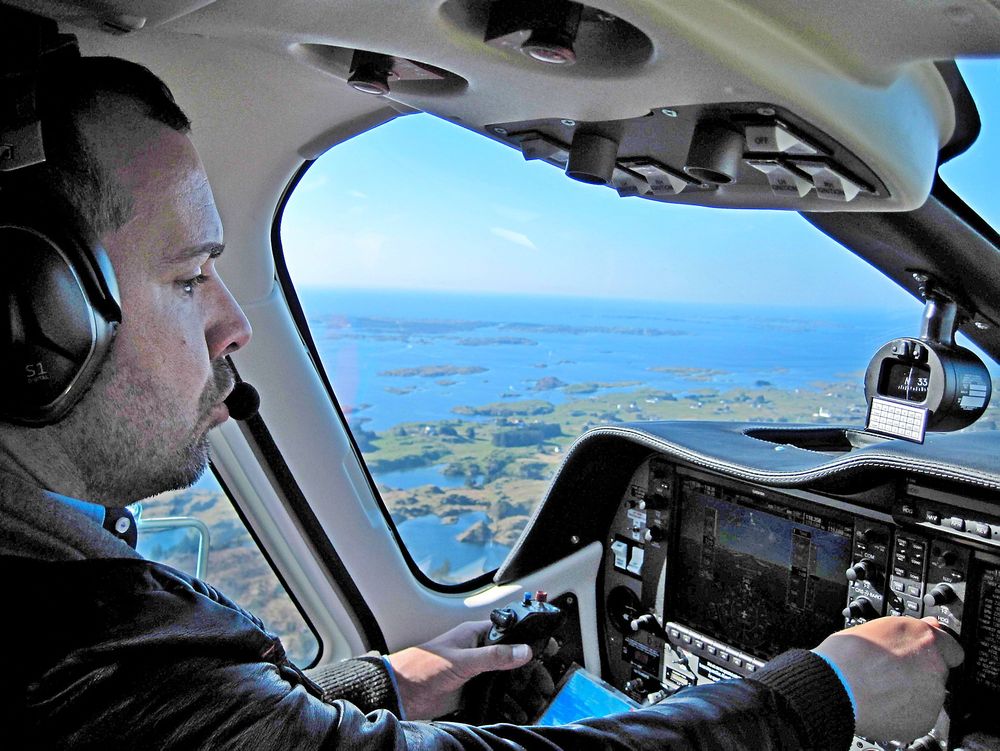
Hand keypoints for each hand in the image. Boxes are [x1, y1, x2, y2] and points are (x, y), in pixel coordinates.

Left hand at [387, 620, 532, 719]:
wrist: (401, 693)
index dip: (526, 638)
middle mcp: (477, 652)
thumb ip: (494, 656)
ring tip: (538, 695)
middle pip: (509, 657)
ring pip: (504, 677)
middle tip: (545, 679)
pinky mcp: (470, 691)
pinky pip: (494, 694)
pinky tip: (517, 707)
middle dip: (528, 667)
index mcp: (475, 635)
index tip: (546, 646)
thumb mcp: (463, 659)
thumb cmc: (423, 665)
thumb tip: (523, 651)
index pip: (508, 632)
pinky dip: (506, 700)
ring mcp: (474, 672)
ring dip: (519, 685)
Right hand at [813, 616, 963, 742]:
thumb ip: (906, 631)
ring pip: (929, 694)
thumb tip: (919, 630)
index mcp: (924, 638)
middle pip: (937, 671)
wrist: (835, 686)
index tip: (922, 654)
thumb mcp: (875, 627)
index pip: (951, 646)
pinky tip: (884, 703)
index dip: (934, 651)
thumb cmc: (846, 656)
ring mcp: (932, 696)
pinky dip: (906, 712)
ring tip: (882, 688)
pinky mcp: (924, 720)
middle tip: (892, 671)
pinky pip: (920, 715)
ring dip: (913, 692)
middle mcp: (934, 666)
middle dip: (919, 671)